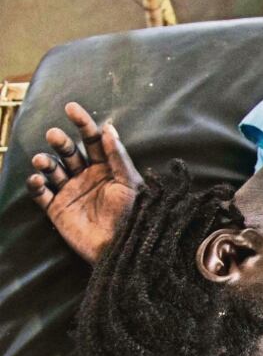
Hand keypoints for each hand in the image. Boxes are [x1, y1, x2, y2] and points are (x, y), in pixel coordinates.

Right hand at [25, 102, 141, 264]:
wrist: (124, 248)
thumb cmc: (134, 215)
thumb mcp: (130, 183)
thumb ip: (118, 157)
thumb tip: (109, 128)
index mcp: (106, 168)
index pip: (92, 140)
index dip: (82, 123)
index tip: (71, 107)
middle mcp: (86, 177)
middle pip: (68, 152)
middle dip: (60, 142)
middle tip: (54, 136)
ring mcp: (70, 192)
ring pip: (52, 169)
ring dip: (45, 162)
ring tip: (43, 161)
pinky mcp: (57, 209)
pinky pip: (41, 194)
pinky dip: (36, 185)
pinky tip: (38, 180)